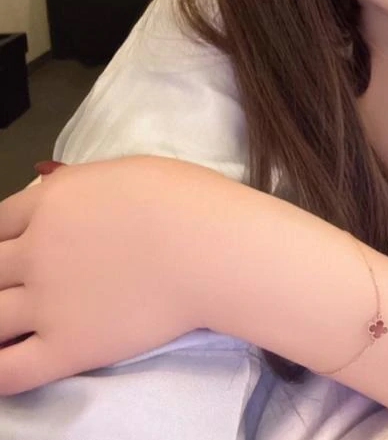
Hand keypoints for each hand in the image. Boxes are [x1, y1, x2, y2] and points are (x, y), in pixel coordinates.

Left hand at [0, 157, 210, 394]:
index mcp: (50, 203)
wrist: (209, 246)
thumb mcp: (120, 173)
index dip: (4, 239)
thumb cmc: (181, 198)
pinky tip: (7, 362)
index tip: (17, 250)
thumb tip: (57, 194)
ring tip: (16, 323)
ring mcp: (46, 302)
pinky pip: (8, 371)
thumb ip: (78, 189)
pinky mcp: (67, 347)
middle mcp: (35, 251)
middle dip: (2, 277)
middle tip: (25, 286)